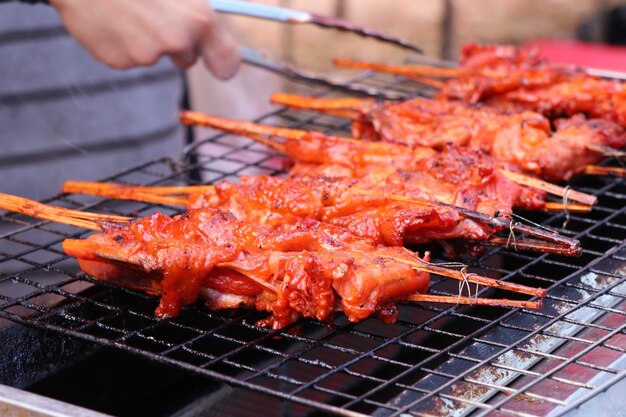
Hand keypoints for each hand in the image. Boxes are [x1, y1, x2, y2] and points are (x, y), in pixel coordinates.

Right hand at [49, 0, 239, 78]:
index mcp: (198, 19)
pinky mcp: (119, 61)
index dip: (224, 63)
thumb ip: (198, 9)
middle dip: (177, 44)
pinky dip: (121, 41)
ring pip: (154, 55)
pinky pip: (127, 56)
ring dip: (146, 39)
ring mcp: (145, 54)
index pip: (227, 60)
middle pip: (187, 59)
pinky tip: (111, 17)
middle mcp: (176, 41)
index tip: (221, 65)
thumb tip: (210, 28)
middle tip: (156, 14)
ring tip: (128, 9)